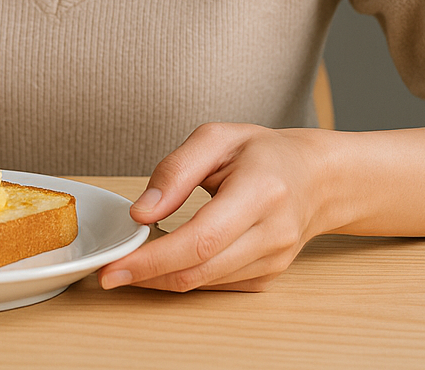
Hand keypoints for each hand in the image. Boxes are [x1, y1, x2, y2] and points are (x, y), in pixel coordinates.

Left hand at [97, 123, 328, 291]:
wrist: (317, 179)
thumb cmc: (264, 154)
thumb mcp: (216, 139)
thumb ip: (175, 171)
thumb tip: (141, 213)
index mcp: (261, 192)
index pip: (200, 239)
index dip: (153, 259)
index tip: (114, 266)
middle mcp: (272, 233)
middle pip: (200, 269)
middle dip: (147, 275)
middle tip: (108, 271)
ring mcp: (273, 260)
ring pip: (205, 283)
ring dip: (161, 278)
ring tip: (132, 260)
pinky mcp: (267, 276)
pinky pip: (216, 285)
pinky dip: (185, 276)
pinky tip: (166, 260)